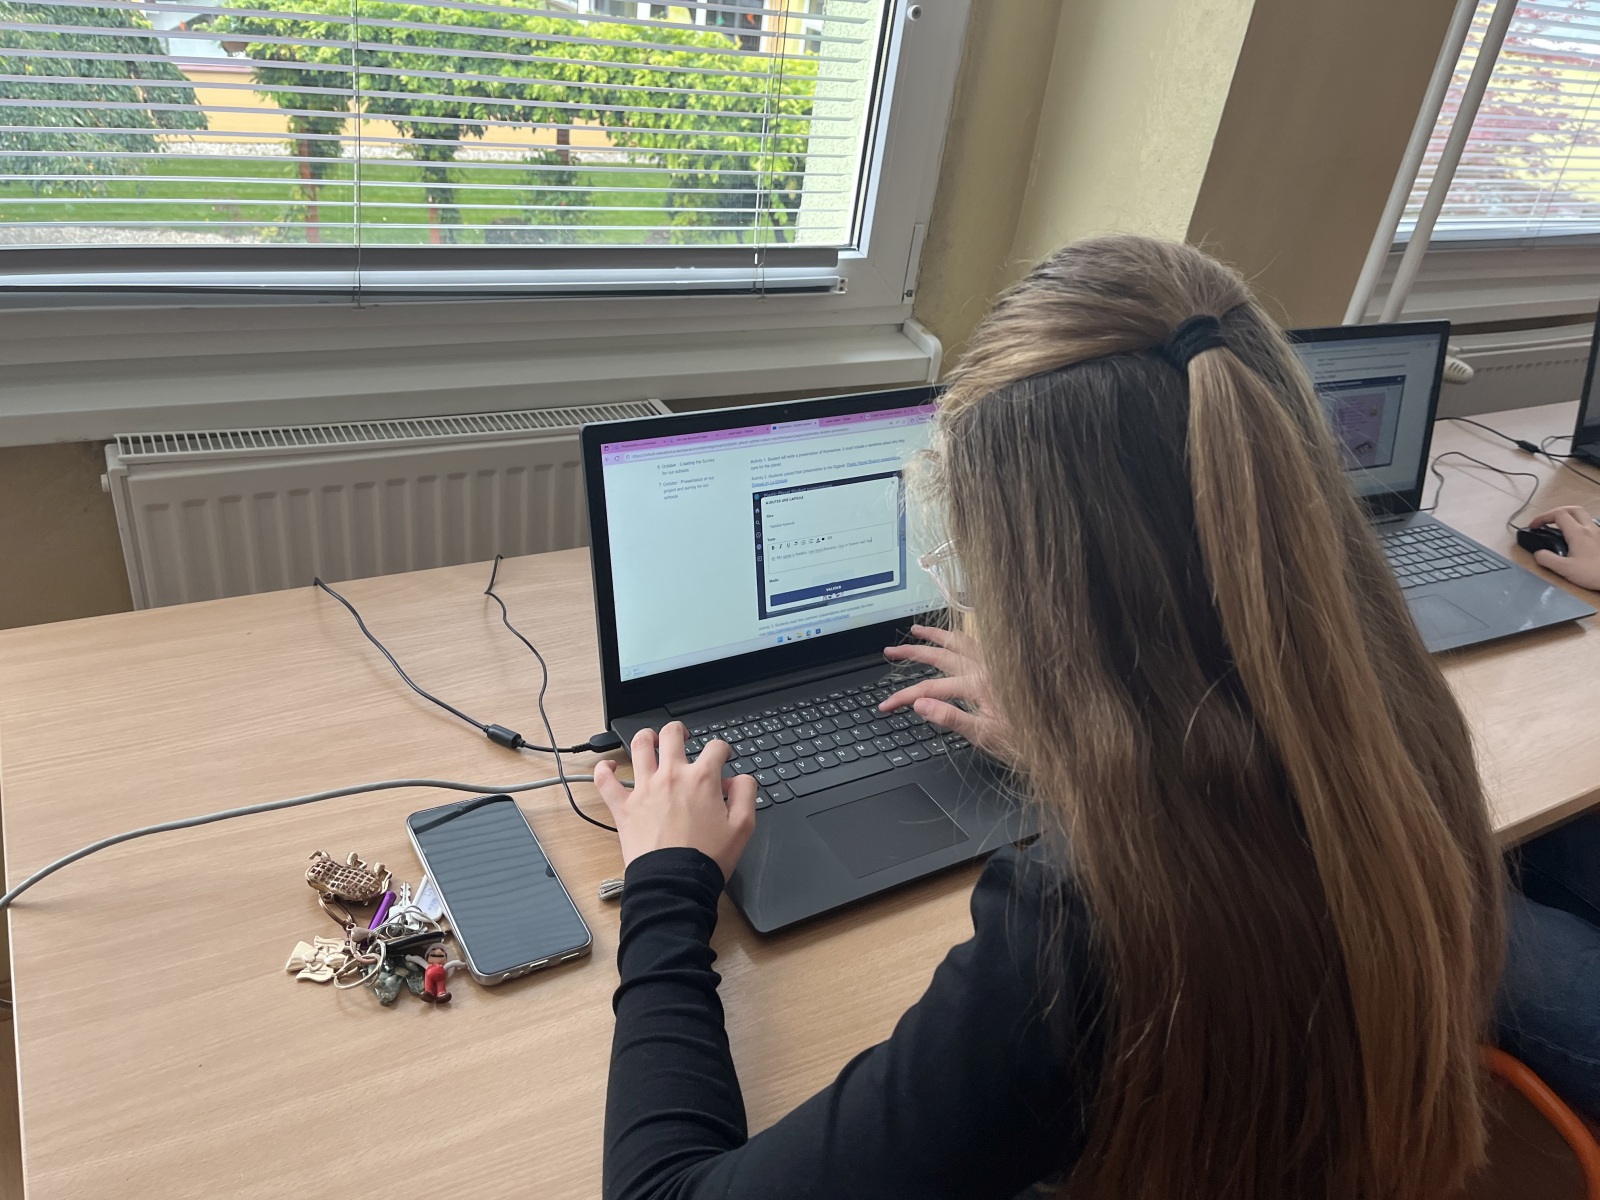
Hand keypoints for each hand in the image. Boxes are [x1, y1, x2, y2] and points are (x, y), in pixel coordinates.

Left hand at [593, 723, 756, 881]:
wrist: (676, 883)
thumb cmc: (708, 858)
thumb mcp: (743, 827)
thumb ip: (745, 795)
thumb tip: (740, 779)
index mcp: (702, 779)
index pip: (715, 747)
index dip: (723, 749)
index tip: (723, 758)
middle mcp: (671, 776)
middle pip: (672, 735)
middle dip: (679, 730)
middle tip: (683, 737)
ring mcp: (644, 789)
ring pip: (639, 746)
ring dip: (645, 738)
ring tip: (650, 740)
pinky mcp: (623, 807)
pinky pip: (605, 780)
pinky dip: (604, 769)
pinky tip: (608, 765)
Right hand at [880, 624, 1014, 762]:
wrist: (1061, 737)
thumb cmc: (1027, 740)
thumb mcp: (985, 736)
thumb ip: (951, 719)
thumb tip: (920, 705)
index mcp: (979, 685)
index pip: (930, 688)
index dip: (903, 697)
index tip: (886, 705)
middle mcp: (987, 668)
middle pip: (941, 656)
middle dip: (913, 652)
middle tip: (890, 650)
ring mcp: (997, 665)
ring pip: (960, 643)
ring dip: (937, 636)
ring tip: (917, 630)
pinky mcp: (1007, 667)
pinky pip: (980, 643)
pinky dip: (963, 637)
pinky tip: (958, 636)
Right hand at [1526, 505, 1599, 591]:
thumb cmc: (1593, 573)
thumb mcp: (1566, 570)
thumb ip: (1548, 560)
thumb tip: (1538, 553)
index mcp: (1578, 533)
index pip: (1558, 514)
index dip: (1543, 517)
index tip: (1533, 526)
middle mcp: (1589, 528)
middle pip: (1572, 509)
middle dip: (1556, 511)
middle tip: (1547, 521)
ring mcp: (1598, 532)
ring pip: (1583, 515)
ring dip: (1569, 516)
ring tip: (1560, 527)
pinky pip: (1589, 525)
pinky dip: (1578, 525)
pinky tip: (1576, 537)